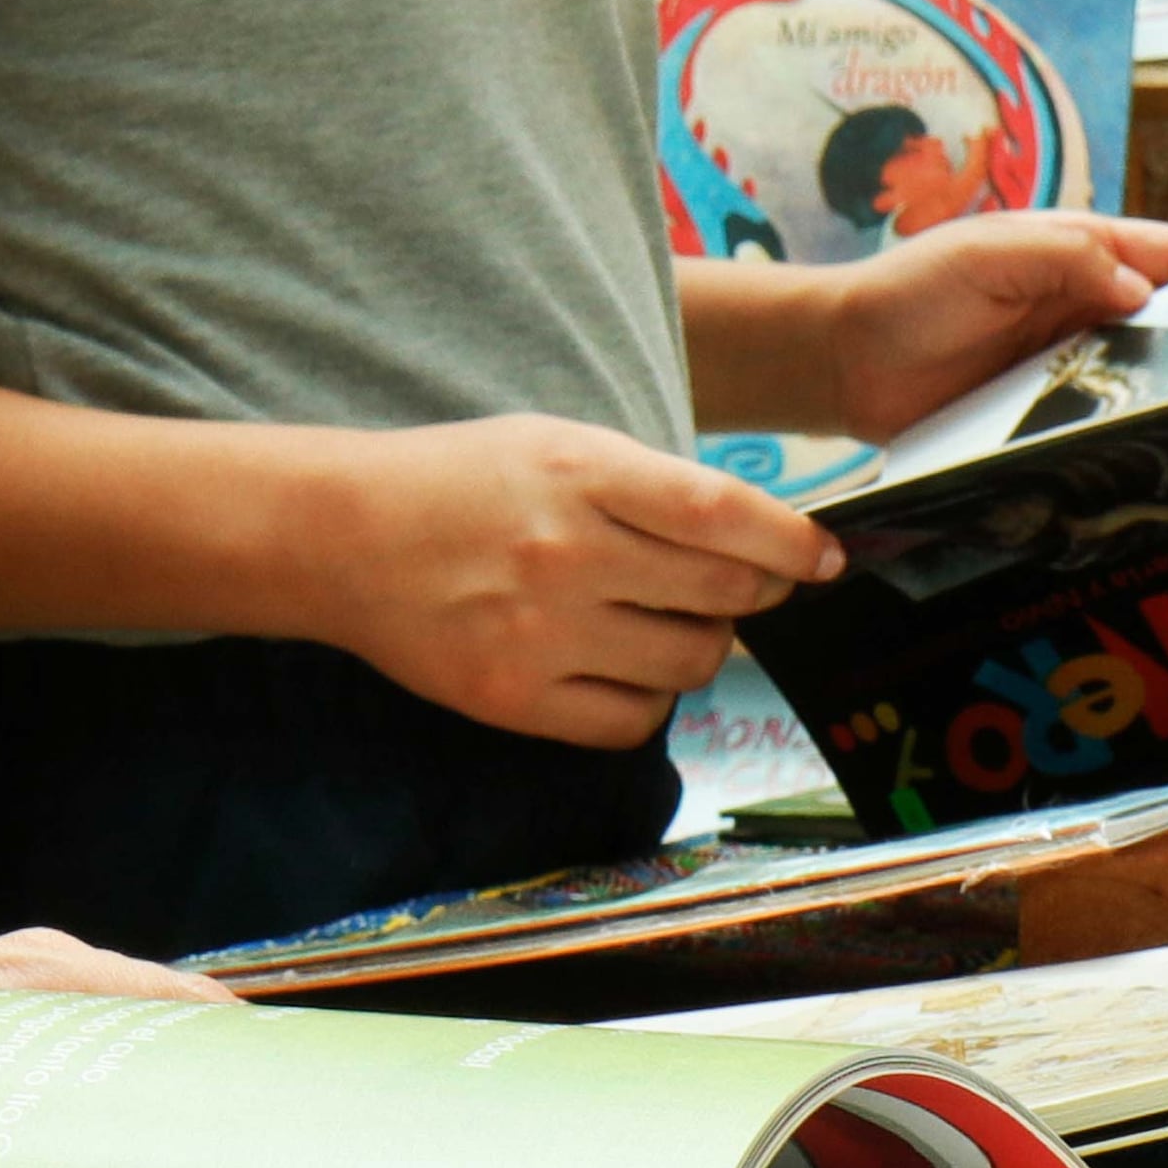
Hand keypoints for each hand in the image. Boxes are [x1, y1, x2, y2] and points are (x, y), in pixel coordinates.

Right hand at [308, 416, 839, 749]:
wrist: (343, 538)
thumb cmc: (463, 482)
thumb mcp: (559, 444)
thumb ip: (653, 485)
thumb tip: (761, 539)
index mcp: (582, 473)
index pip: (722, 514)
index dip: (791, 541)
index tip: (823, 557)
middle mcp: (566, 554)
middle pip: (720, 593)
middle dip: (754, 593)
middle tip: (737, 586)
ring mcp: (540, 634)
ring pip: (689, 664)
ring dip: (702, 644)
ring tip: (666, 620)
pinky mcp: (515, 700)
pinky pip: (633, 723)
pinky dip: (651, 699)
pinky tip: (626, 666)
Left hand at [824, 211, 1167, 445]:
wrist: (841, 361)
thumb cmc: (909, 290)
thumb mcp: (988, 254)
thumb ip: (1064, 260)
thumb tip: (1139, 290)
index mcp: (1081, 253)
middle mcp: (1086, 306)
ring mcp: (1069, 362)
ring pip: (1147, 374)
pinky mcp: (1045, 414)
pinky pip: (1104, 420)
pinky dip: (1135, 433)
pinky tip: (1166, 457)